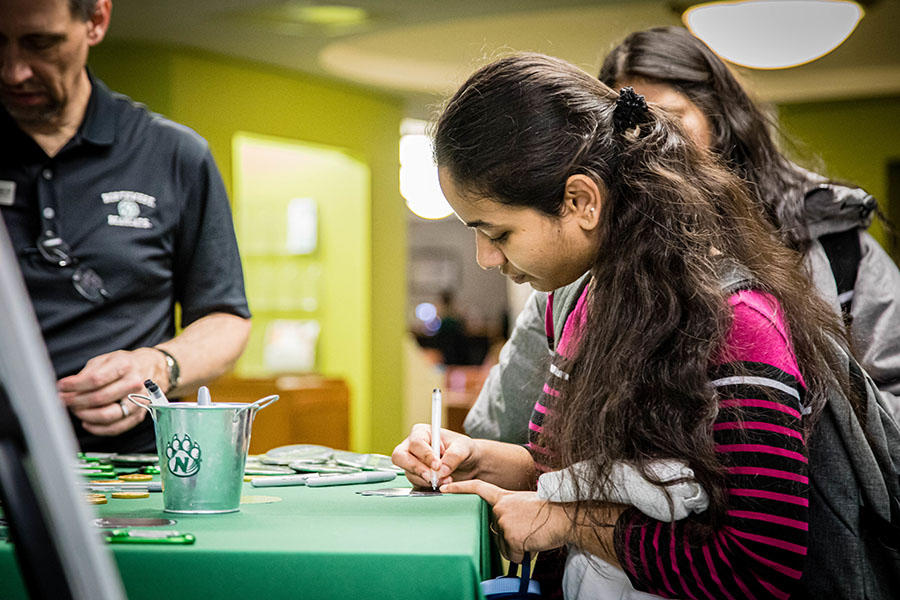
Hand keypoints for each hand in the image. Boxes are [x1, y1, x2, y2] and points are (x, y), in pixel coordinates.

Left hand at [58, 348, 164, 435]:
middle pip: (99, 398)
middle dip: (75, 401)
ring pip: (107, 415)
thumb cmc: (125, 365)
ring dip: (85, 415)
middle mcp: (134, 383)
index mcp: (125, 366)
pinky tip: (87, 422)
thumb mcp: (106, 359)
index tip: (61, 387)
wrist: (150, 369)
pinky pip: (115, 428)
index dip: (74, 385)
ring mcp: (138, 401)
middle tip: (64, 400)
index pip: (95, 379)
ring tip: (75, 410)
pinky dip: (97, 428)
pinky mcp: (138, 415)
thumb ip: (87, 373)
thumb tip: (67, 387)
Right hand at [391, 424, 479, 487]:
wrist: (468, 463)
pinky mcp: (416, 476)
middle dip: (415, 468)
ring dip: (427, 480)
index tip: (437, 466)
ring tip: (446, 479)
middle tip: (431, 477)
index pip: (416, 442)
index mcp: (422, 432)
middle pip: (400, 456)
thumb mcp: (463, 448)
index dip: (425, 455)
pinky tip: (441, 483)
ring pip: (408, 472)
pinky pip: (415, 483)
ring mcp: (412, 462)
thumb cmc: (463, 449)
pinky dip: (428, 486)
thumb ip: (454, 456)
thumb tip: (442, 469)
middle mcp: (413, 446)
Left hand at [444, 480, 570, 563]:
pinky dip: (523, 553)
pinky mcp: (510, 535)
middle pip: (494, 530)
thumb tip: (507, 528)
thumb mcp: (525, 505)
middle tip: (527, 528)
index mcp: (505, 496)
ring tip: (532, 533)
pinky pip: (512, 554)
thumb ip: (511, 511)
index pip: (478, 488)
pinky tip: (533, 541)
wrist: (565, 516)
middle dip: (509, 536)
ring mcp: (504, 521)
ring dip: (517, 545)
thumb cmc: (550, 512)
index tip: (445, 489)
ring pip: (503, 544)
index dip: (460, 488)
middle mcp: (501, 507)